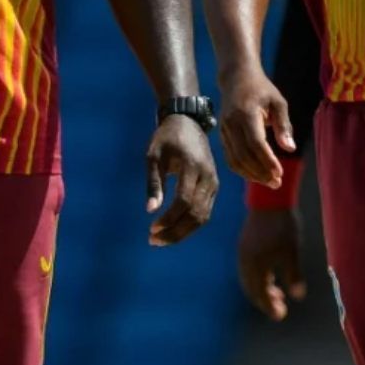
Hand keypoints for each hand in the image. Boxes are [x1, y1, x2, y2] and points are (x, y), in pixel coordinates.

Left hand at [146, 114, 217, 245]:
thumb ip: (153, 183)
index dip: (169, 218)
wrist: (188, 123)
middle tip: (153, 241)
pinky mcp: (214, 187)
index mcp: (192, 167)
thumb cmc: (166, 138)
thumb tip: (151, 210)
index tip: (151, 229)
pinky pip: (205, 211)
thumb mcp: (153, 156)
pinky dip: (190, 224)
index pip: (184, 201)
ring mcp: (213, 183)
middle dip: (175, 231)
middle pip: (196, 214)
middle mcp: (207, 177)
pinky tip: (173, 229)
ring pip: (203, 216)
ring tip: (161, 239)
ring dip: (182, 232)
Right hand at [217, 64, 295, 186]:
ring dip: (252, 174)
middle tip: (277, 183)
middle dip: (261, 172)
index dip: (267, 160)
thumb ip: (284, 125)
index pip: (255, 142)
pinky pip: (230, 157)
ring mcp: (224, 130)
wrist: (236, 78)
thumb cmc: (262, 90)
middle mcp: (231, 123)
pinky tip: (256, 175)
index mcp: (246, 113)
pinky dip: (242, 170)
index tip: (280, 173)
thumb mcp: (278, 102)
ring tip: (269, 182)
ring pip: (235, 159)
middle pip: (244, 155)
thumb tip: (289, 149)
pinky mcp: (222, 135)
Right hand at [237, 210, 304, 320]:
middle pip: (251, 289)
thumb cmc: (284, 227)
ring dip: (262, 290)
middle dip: (265, 301)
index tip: (280, 316)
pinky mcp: (245, 246)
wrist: (270, 200)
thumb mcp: (292, 252)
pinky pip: (249, 270)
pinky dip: (259, 278)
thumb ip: (293, 275)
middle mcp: (245, 262)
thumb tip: (298, 296)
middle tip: (280, 309)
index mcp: (255, 266)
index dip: (270, 307)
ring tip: (278, 294)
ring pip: (249, 280)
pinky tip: (271, 276)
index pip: (260, 294)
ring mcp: (243, 253)